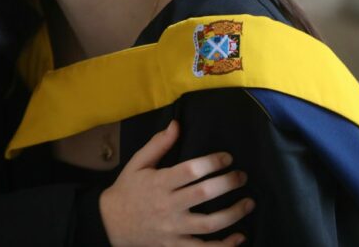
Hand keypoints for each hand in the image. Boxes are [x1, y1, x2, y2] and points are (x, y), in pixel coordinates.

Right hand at [99, 120, 253, 245]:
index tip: (227, 157)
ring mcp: (172, 228)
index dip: (212, 162)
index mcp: (159, 182)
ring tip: (248, 202)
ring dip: (233, 213)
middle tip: (242, 176)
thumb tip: (177, 124)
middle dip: (228, 183)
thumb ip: (158, 144)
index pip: (190, 170)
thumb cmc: (127, 190)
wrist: (110, 223)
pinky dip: (224, 246)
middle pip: (204, 194)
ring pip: (209, 223)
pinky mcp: (175, 245)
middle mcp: (167, 205)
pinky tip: (240, 237)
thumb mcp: (137, 163)